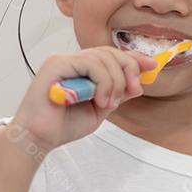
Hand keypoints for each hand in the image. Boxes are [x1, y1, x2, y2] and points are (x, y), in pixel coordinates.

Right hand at [10, 46, 156, 151]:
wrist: (38, 139)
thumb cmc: (63, 126)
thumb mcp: (99, 110)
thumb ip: (116, 94)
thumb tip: (138, 84)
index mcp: (81, 69)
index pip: (110, 55)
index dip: (133, 58)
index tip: (153, 66)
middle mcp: (72, 61)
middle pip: (110, 52)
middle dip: (129, 69)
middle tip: (133, 90)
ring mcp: (63, 61)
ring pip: (103, 57)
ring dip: (115, 81)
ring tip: (109, 103)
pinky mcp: (56, 65)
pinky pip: (90, 64)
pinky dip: (103, 82)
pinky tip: (100, 99)